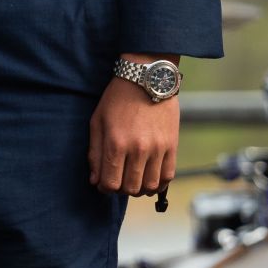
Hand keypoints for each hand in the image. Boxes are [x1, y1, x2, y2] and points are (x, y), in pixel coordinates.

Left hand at [88, 75, 178, 195]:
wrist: (147, 78)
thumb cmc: (117, 99)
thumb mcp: (97, 121)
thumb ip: (94, 153)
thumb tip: (95, 180)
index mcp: (116, 143)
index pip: (110, 183)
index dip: (105, 188)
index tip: (104, 183)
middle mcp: (138, 149)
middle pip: (130, 188)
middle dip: (121, 189)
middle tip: (118, 179)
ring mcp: (157, 149)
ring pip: (149, 186)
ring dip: (139, 189)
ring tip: (134, 179)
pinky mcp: (172, 146)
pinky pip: (168, 176)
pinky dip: (158, 184)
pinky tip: (150, 178)